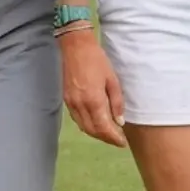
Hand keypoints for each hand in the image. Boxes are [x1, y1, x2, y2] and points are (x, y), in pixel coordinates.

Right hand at [59, 27, 126, 146]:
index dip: (113, 138)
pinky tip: (95, 123)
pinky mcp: (66, 100)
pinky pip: (77, 119)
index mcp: (93, 100)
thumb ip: (116, 102)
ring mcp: (71, 103)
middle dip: (105, 138)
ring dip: (96, 133)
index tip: (122, 143)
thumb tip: (119, 121)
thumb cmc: (97, 60)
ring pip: (83, 127)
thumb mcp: (112, 79)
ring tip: (108, 134)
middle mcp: (80, 105)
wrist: (76, 47)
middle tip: (117, 140)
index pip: (104, 128)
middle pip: (92, 131)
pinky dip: (87, 125)